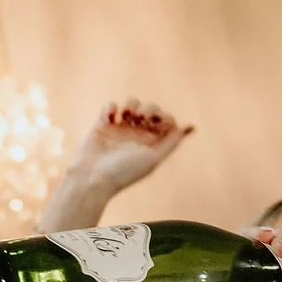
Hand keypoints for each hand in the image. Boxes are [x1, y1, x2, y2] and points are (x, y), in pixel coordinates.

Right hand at [70, 100, 192, 192]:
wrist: (92, 178)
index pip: (166, 121)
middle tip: (141, 117)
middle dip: (149, 108)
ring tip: (126, 115)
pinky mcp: (102, 125)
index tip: (157, 122)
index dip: (164, 116)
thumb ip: (171, 142)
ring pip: (132, 103)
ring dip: (131, 104)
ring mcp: (120, 129)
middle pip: (151, 109)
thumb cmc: (124, 172)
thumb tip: (189, 126)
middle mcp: (138, 135)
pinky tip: (109, 118)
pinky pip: (111, 105)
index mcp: (152, 144)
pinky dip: (111, 107)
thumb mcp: (153, 158)